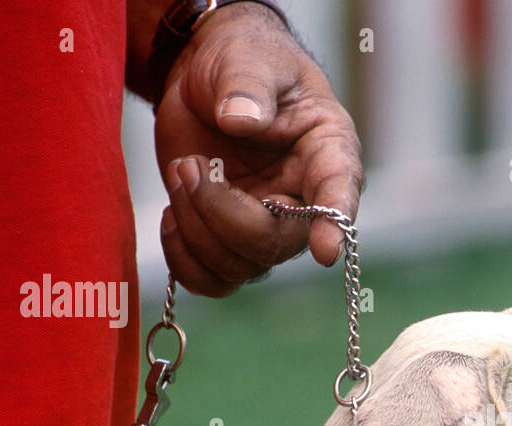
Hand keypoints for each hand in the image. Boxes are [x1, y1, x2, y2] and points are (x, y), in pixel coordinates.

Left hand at [154, 3, 363, 295]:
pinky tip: (172, 214)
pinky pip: (210, 280)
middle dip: (221, 213)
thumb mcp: (247, 58)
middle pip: (275, 243)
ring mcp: (265, 228)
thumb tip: (242, 120)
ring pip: (238, 266)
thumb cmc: (243, 62)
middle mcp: (303, 202)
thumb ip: (249, 85)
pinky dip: (182, 258)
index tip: (325, 251)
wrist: (205, 81)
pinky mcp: (227, 241)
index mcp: (327, 152)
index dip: (332, 224)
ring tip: (181, 169)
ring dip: (195, 227)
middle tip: (189, 165)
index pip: (338, 193)